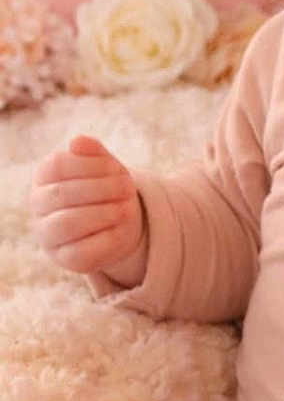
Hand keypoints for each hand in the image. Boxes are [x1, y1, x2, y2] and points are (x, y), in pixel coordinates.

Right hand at [30, 133, 145, 279]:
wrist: (116, 221)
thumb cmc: (106, 186)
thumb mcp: (104, 165)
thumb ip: (93, 152)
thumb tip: (78, 141)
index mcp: (43, 177)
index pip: (57, 165)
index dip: (90, 165)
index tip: (117, 168)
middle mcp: (39, 206)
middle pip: (62, 194)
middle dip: (101, 189)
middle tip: (128, 188)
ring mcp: (48, 235)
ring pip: (68, 223)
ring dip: (103, 212)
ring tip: (127, 207)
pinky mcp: (65, 259)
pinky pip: (82, 250)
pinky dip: (107, 236)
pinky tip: (123, 226)